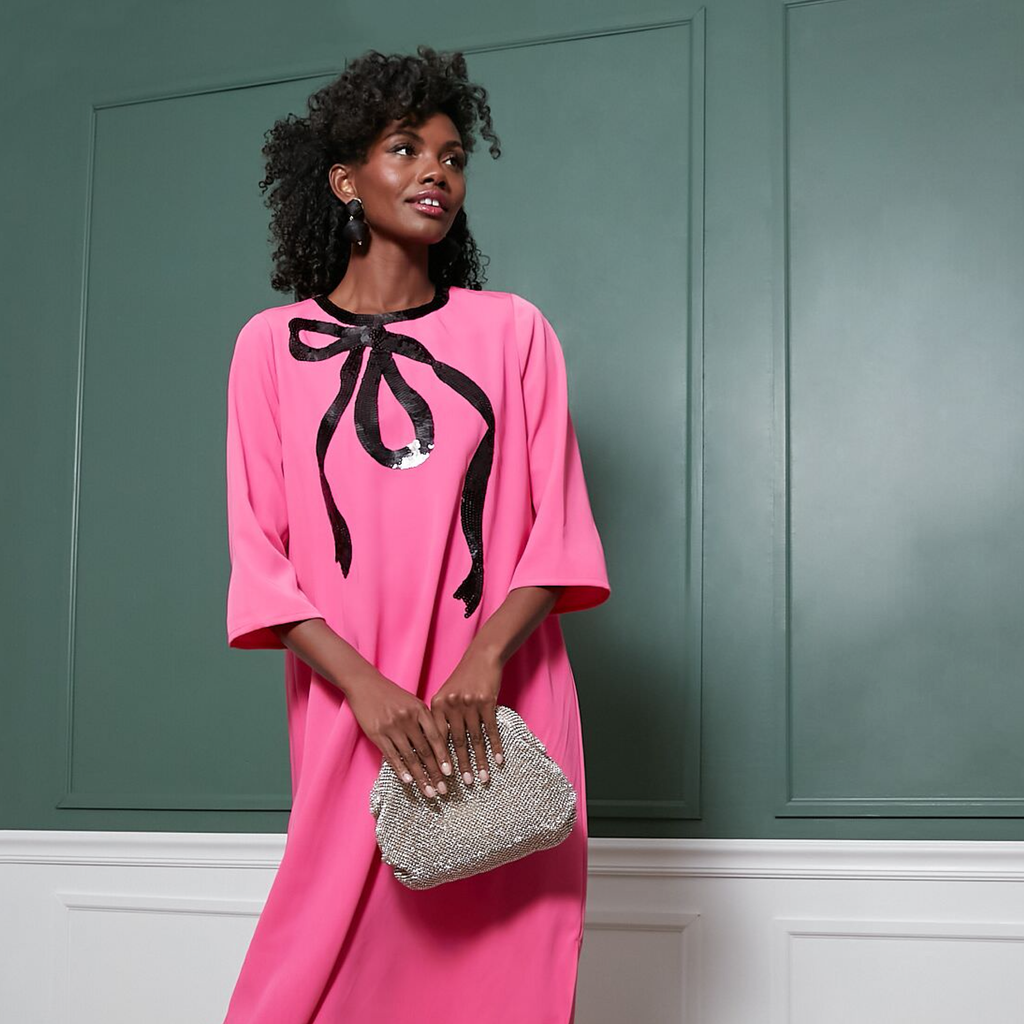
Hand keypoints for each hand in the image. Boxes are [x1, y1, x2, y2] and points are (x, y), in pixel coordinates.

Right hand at [344, 670, 453, 798]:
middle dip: (435, 772)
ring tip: (429, 791)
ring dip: (420, 777)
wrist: (365, 684)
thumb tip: (439, 745)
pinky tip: (408, 781)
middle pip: (425, 751)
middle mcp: (408, 718)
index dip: (444, 756)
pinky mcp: (377, 733)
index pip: (436, 737)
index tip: (450, 773)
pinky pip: (392, 756)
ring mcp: (392, 726)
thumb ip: (425, 720)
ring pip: (410, 757)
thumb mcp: (412, 702)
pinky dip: (400, 770)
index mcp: (420, 710)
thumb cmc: (392, 695)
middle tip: (443, 790)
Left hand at [429, 648, 505, 786]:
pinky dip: (495, 747)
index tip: (441, 778)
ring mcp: (470, 704)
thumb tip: (436, 748)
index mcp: (437, 705)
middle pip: (456, 742)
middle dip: (460, 767)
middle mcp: (452, 705)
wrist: (482, 657)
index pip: (437, 739)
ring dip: (479, 762)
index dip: (439, 760)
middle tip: (463, 785)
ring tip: (481, 779)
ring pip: (474, 740)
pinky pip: (491, 730)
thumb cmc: (463, 679)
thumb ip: (440, 718)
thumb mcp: (446, 695)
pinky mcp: (487, 702)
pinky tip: (498, 761)